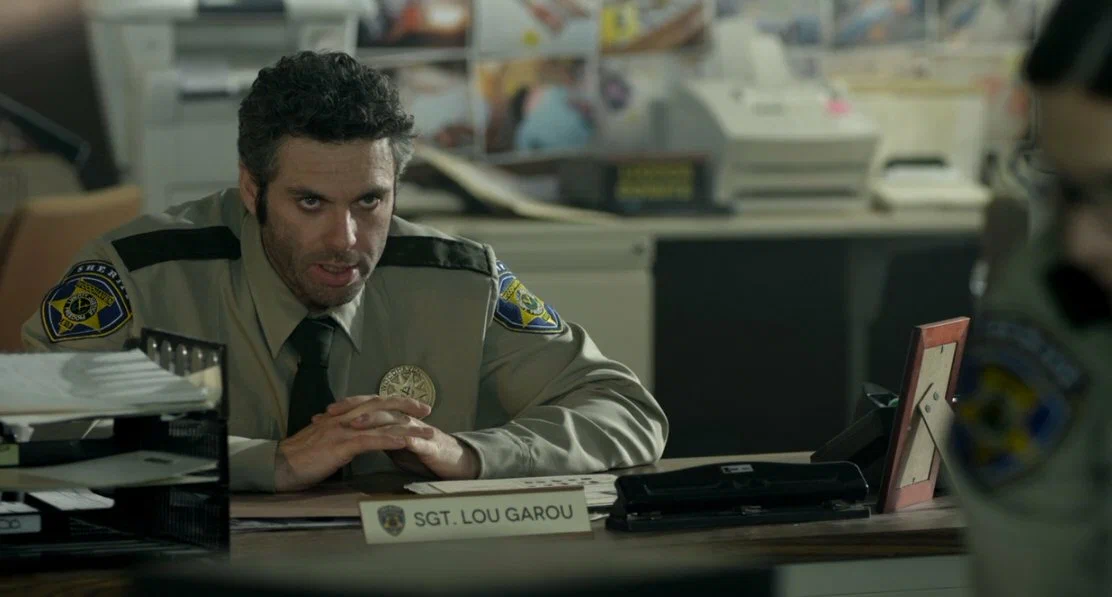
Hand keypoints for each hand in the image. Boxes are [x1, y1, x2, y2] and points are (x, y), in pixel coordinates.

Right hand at [275, 396, 432, 491]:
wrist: (278, 465)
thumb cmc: (300, 458)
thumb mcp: (322, 441)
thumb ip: (338, 435)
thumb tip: (353, 437)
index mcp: (339, 416)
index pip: (371, 402)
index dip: (393, 401)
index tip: (412, 405)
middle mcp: (343, 418)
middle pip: (380, 405)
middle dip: (406, 405)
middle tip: (427, 409)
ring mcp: (342, 430)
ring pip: (380, 422)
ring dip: (407, 427)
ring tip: (427, 431)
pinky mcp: (340, 446)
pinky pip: (369, 440)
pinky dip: (389, 439)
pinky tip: (405, 442)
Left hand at [325, 397, 479, 480]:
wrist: (452, 460)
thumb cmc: (421, 453)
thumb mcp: (392, 444)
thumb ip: (374, 437)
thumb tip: (351, 436)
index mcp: (393, 419)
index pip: (367, 406)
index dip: (346, 407)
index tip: (324, 412)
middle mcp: (403, 420)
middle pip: (377, 408)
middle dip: (354, 409)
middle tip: (333, 414)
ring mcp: (417, 431)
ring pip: (394, 421)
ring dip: (375, 421)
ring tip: (357, 425)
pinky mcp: (429, 445)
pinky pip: (417, 441)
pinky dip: (406, 440)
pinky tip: (395, 442)